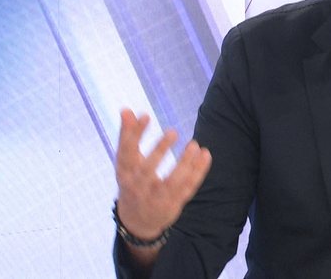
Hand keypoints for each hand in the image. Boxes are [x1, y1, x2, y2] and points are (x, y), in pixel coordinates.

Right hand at [115, 109, 212, 240]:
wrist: (137, 221)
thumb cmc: (132, 182)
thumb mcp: (127, 162)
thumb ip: (128, 136)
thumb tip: (126, 109)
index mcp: (124, 174)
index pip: (126, 153)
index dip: (133, 134)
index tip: (145, 114)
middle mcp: (138, 187)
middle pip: (147, 170)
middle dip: (159, 151)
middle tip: (173, 131)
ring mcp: (156, 198)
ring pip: (171, 182)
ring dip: (184, 163)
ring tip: (194, 144)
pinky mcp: (173, 204)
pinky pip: (188, 188)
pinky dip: (198, 172)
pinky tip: (205, 154)